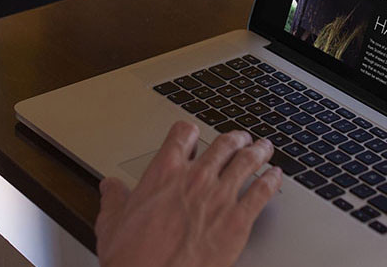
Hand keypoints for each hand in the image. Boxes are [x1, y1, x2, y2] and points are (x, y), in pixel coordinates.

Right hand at [96, 121, 281, 266]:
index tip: (193, 136)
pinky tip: (276, 176)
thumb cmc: (133, 259)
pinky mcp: (238, 221)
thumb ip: (114, 200)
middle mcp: (195, 178)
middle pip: (222, 144)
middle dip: (235, 139)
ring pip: (247, 161)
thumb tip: (110, 187)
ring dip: (258, 151)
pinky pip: (262, 191)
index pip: (183, 134)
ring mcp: (219, 197)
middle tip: (241, 139)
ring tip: (264, 148)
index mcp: (164, 173)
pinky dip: (272, 180)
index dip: (189, 133)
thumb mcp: (112, 224)